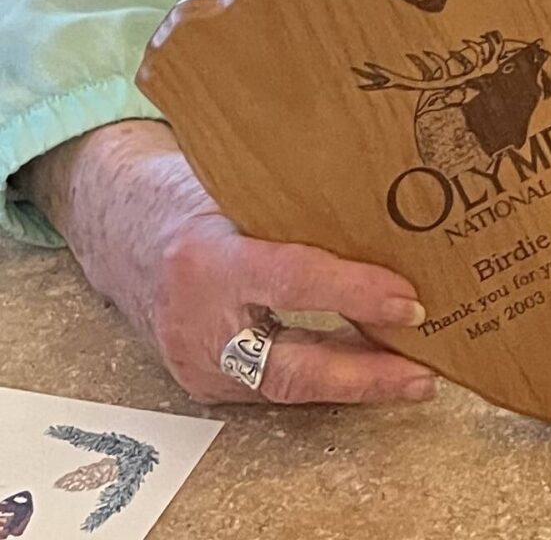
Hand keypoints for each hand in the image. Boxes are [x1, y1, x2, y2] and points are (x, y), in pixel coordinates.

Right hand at [23, 121, 435, 406]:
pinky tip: (360, 366)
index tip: (410, 301)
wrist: (112, 222)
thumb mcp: (230, 181)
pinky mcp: (198, 378)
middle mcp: (196, 320)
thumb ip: (291, 203)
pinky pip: (266, 384)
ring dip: (348, 382)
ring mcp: (193, 359)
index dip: (355, 294)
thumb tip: (382, 205)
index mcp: (205, 257)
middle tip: (422, 374)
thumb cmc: (180, 188)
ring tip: (409, 375)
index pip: (292, 282)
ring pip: (282, 385)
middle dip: (361, 375)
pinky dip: (317, 376)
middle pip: (289, 366)